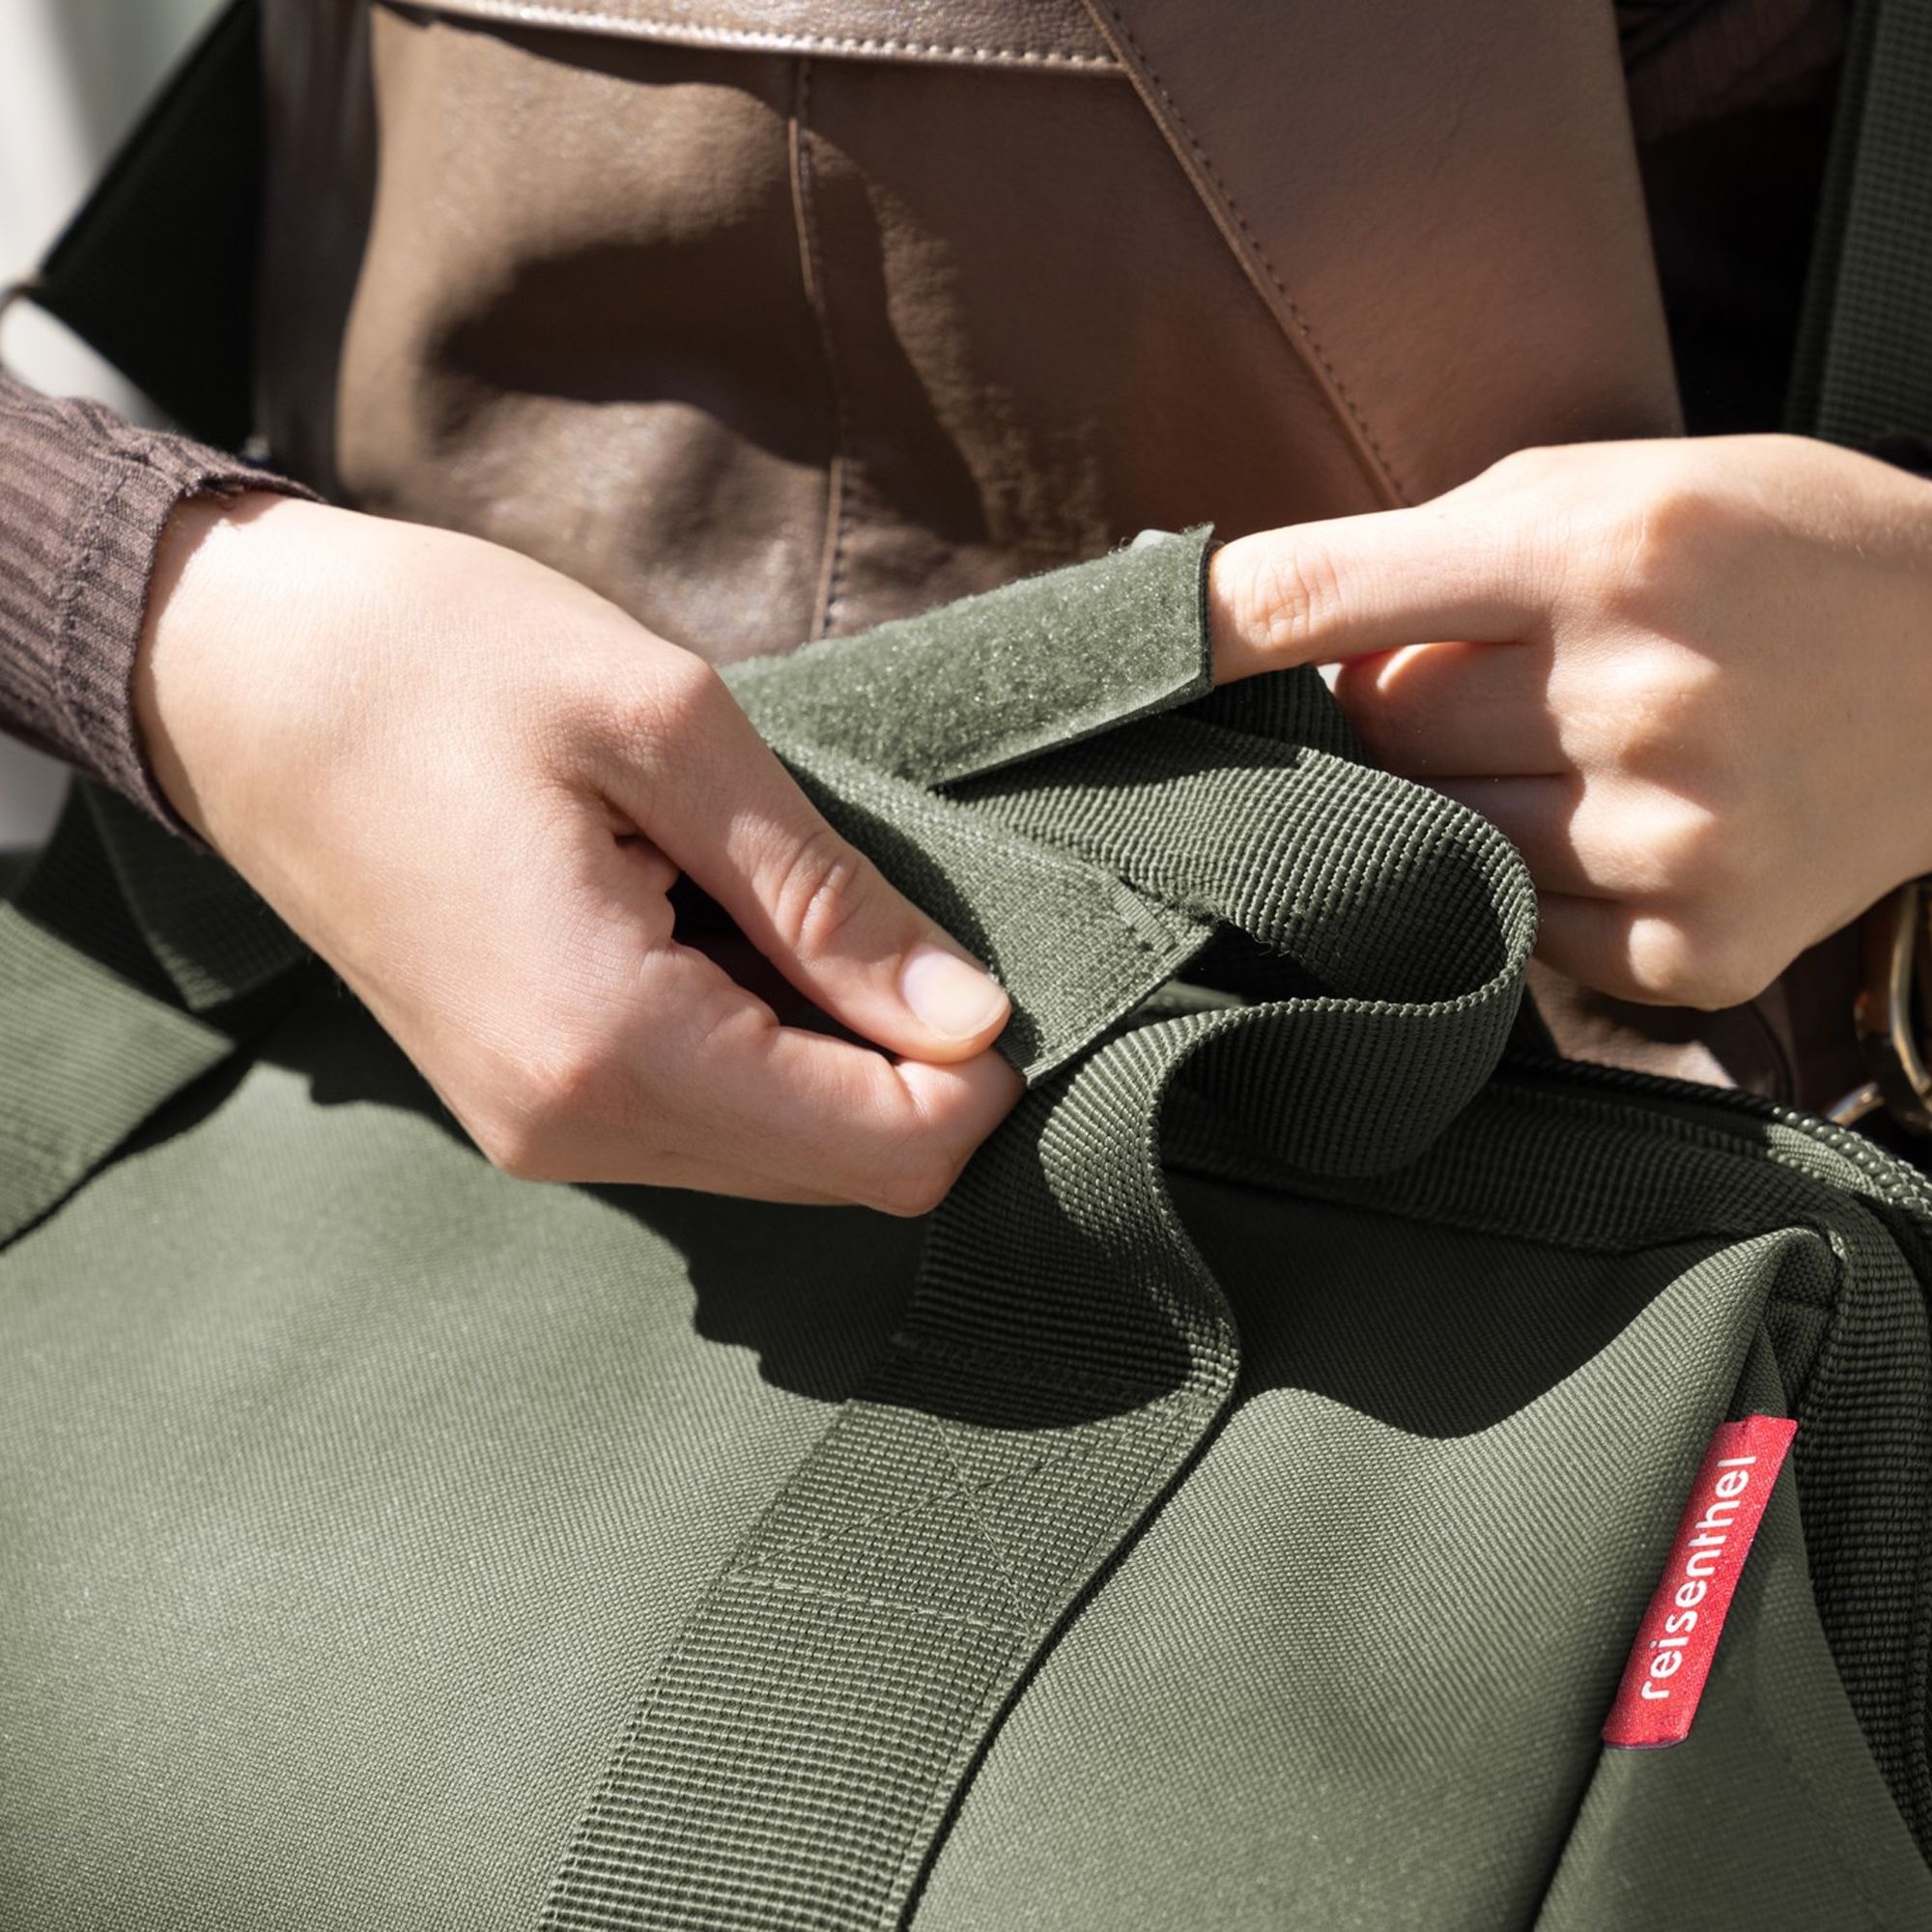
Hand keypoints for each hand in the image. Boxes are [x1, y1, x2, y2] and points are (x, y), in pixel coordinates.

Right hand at [136, 494, 1019, 1210]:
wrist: (229, 677)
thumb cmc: (435, 661)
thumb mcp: (666, 731)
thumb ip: (828, 898)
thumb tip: (968, 1018)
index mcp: (612, 1042)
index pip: (882, 1151)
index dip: (974, 1072)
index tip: (976, 956)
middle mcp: (574, 1129)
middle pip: (843, 1175)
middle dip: (913, 1065)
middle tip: (884, 907)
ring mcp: (542, 1130)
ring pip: (778, 1159)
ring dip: (833, 1049)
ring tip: (776, 893)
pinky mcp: (528, 1103)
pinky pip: (704, 1124)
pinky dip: (761, 1045)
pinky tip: (719, 922)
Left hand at [1209, 434, 1931, 1009]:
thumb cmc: (1778, 553)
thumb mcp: (1621, 490)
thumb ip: (1438, 554)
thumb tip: (1260, 632)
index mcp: (1608, 552)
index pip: (1327, 597)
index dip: (1203, 632)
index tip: (1119, 662)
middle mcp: (1638, 701)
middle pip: (1374, 733)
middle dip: (1380, 710)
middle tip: (1464, 681)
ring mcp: (1667, 843)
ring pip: (1430, 840)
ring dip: (1446, 800)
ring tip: (1552, 748)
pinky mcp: (1686, 949)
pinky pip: (1506, 928)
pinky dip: (1517, 882)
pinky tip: (1606, 823)